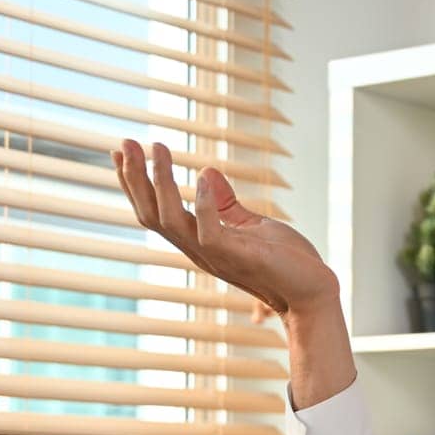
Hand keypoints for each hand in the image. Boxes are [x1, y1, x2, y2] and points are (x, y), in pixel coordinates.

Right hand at [112, 140, 337, 320]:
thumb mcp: (252, 225)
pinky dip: (205, 205)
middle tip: (125, 142)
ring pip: (172, 221)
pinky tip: (204, 176)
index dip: (135, 184)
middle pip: (152, 215)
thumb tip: (208, 171)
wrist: (313, 292)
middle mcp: (199, 251)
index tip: (121, 152)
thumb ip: (227, 205)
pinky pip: (210, 234)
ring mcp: (217, 257)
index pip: (155, 212)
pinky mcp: (240, 258)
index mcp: (199, 241)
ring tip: (158, 148)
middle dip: (136, 178)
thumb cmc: (286, 262)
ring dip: (161, 183)